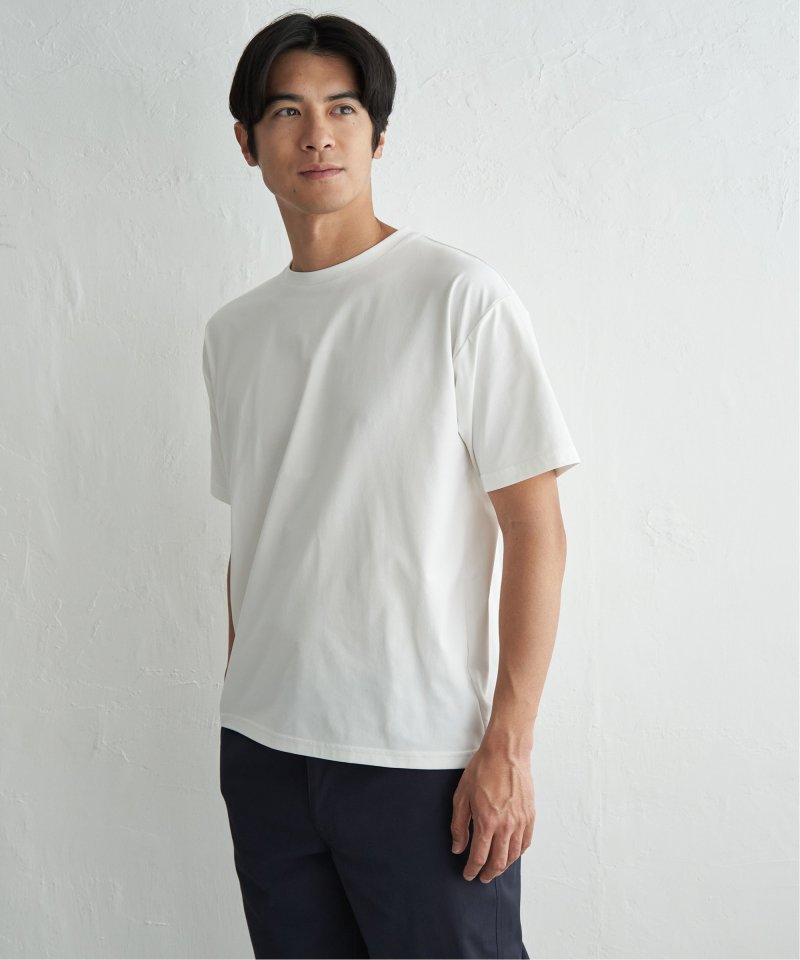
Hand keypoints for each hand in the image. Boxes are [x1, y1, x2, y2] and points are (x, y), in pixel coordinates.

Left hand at [450, 744, 535, 882]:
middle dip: (488, 873)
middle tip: (481, 877)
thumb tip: (458, 848)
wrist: (506, 753)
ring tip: (495, 869)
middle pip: (498, 862)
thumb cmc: (482, 770)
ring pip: (513, 855)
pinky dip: (518, 853)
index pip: (479, 857)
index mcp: (487, 822)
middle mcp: (506, 826)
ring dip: (503, 866)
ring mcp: (521, 822)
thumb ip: (459, 825)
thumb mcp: (461, 796)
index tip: (467, 875)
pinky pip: (526, 842)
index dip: (472, 870)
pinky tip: (511, 854)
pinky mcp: (530, 815)